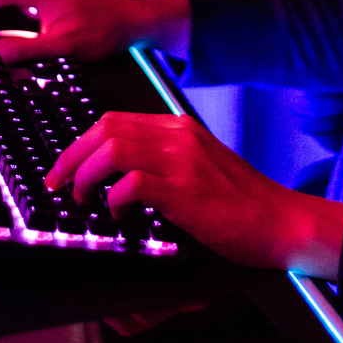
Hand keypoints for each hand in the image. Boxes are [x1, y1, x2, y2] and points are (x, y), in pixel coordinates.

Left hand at [45, 110, 342, 277]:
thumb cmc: (242, 204)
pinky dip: (114, 198)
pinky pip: (132, 183)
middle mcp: (178, 135)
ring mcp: (183, 160)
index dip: (81, 143)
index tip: (64, 168)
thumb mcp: (200, 167)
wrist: (283, 222)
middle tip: (58, 184)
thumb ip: (164, 160)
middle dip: (72, 156)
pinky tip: (118, 214)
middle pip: (105, 128)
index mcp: (179, 127)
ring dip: (86, 175)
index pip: (114, 120)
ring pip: (112, 148)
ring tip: (82, 199)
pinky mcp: (186, 190)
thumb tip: (116, 173)